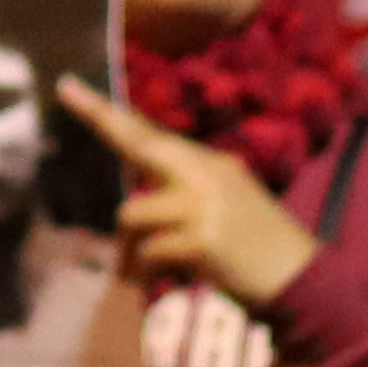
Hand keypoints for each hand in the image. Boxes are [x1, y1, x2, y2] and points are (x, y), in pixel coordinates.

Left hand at [58, 78, 323, 309]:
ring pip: (132, 214)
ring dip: (126, 247)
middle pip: (140, 144)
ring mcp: (205, 205)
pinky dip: (144, 269)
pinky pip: (149, 250)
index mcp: (211, 164)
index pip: (152, 133)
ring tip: (135, 269)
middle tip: (65, 91)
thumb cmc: (257, 249)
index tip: (69, 85)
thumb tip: (131, 199)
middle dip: (101, 118)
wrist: (302, 280)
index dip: (108, 111)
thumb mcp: (224, 205)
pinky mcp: (203, 239)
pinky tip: (151, 281)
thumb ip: (182, 191)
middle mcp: (208, 174)